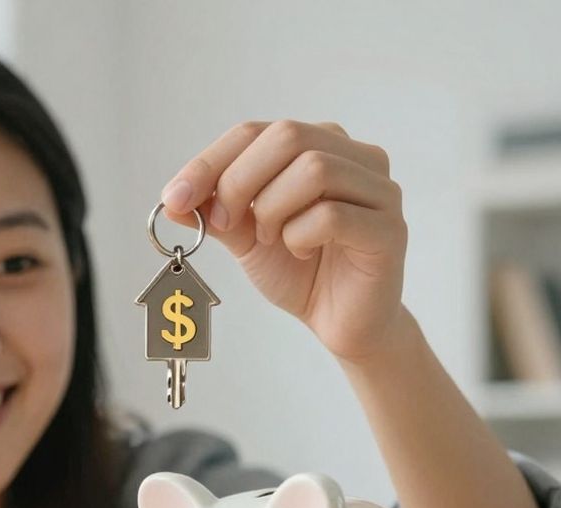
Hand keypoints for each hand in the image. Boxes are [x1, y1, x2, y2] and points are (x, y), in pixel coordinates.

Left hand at [159, 120, 408, 364]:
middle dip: (239, 181)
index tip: (175, 197)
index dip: (209, 162)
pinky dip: (299, 235)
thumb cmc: (298, 270)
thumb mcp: (244, 235)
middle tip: (223, 222)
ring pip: (313, 169)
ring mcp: (380, 190)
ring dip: (272, 208)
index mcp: (319, 144)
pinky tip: (300, 251)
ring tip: (270, 238)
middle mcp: (356, 156)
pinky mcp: (389, 229)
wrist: (341, 322)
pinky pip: (331, 215)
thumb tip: (171, 200)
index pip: (255, 131)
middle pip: (287, 136)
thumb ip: (215, 212)